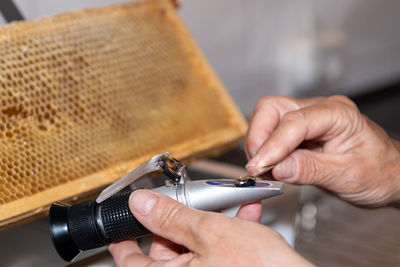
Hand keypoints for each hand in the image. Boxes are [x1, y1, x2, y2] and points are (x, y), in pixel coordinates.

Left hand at [109, 190, 311, 266]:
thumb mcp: (210, 233)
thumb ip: (172, 216)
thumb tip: (141, 204)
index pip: (131, 261)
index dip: (125, 238)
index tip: (125, 222)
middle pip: (166, 250)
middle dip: (180, 221)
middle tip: (188, 205)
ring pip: (196, 248)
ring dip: (210, 223)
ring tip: (224, 206)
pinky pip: (217, 254)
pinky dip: (227, 235)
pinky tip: (243, 218)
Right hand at [245, 95, 399, 206]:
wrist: (389, 175)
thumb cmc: (379, 172)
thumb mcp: (347, 176)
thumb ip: (309, 169)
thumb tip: (276, 168)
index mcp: (337, 113)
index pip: (293, 122)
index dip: (272, 145)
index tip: (259, 166)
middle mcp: (319, 109)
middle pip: (272, 108)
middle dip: (258, 137)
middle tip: (257, 165)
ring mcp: (307, 118)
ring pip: (266, 118)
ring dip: (259, 143)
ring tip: (265, 168)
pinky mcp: (299, 131)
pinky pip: (271, 132)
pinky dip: (264, 149)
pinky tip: (271, 166)